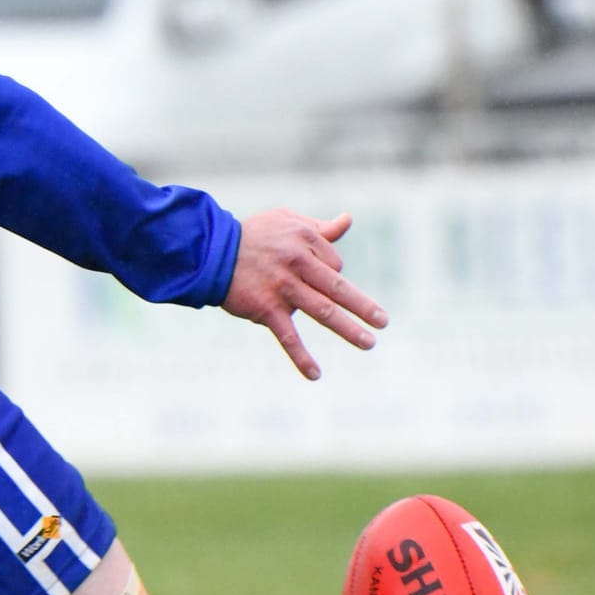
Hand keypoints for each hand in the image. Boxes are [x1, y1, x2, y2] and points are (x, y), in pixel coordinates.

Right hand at [222, 209, 386, 381]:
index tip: (314, 278)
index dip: (330, 275)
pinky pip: (288, 336)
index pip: (334, 265)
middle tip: (383, 322)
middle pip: (338, 288)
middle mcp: (298, 263)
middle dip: (363, 306)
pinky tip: (315, 374)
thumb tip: (347, 221)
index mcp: (306, 240)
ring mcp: (283, 287)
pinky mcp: (266, 308)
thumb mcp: (287, 220)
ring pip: (322, 311)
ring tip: (369, 343)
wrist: (211, 250)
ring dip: (348, 329)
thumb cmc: (252, 235)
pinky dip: (301, 357)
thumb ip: (319, 227)